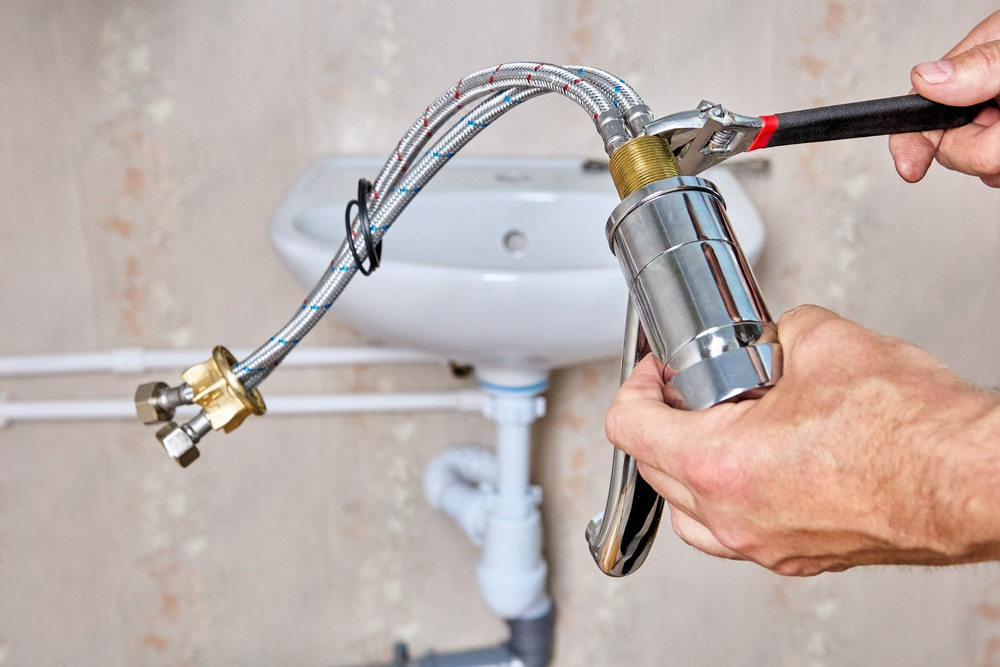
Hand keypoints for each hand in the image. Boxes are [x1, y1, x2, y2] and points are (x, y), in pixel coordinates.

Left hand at [605, 305, 999, 575]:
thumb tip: (768, 337)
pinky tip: (753, 467)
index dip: (634, 386)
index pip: (629, 427)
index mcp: (720, 462)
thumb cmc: (909, 428)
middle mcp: (734, 515)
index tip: (653, 372)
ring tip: (711, 430)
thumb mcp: (821, 340)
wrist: (966, 478)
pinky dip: (725, 500)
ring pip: (688, 515)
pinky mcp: (799, 556)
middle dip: (660, 422)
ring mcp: (766, 544)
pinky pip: (734, 533)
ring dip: (684, 469)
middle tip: (685, 391)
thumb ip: (772, 334)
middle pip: (652, 469)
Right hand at [889, 10, 999, 185]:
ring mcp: (993, 126)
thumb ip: (979, 65)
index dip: (910, 140)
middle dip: (979, 143)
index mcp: (970, 68)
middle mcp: (978, 100)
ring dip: (999, 158)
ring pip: (977, 166)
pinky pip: (994, 174)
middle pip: (951, 148)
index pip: (918, 111)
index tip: (909, 168)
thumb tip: (926, 78)